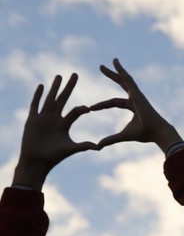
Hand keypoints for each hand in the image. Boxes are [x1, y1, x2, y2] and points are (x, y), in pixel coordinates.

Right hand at [13, 74, 96, 189]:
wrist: (36, 162)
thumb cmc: (53, 157)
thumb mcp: (70, 149)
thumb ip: (83, 146)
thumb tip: (98, 147)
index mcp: (65, 124)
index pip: (76, 111)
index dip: (82, 109)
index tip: (88, 109)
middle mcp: (55, 118)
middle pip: (63, 99)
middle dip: (69, 87)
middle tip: (75, 74)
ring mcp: (43, 118)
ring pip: (50, 99)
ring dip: (54, 87)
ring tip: (59, 76)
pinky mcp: (32, 120)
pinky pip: (35, 105)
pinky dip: (38, 96)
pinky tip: (41, 86)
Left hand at [90, 58, 180, 151]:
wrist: (156, 132)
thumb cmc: (144, 134)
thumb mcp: (123, 135)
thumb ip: (110, 139)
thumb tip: (97, 146)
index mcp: (133, 107)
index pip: (114, 102)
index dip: (102, 105)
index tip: (90, 108)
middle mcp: (135, 98)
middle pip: (121, 84)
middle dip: (112, 76)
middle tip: (101, 68)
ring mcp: (137, 94)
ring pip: (124, 79)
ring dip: (115, 70)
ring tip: (109, 61)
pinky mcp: (136, 92)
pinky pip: (127, 78)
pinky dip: (121, 70)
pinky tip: (115, 62)